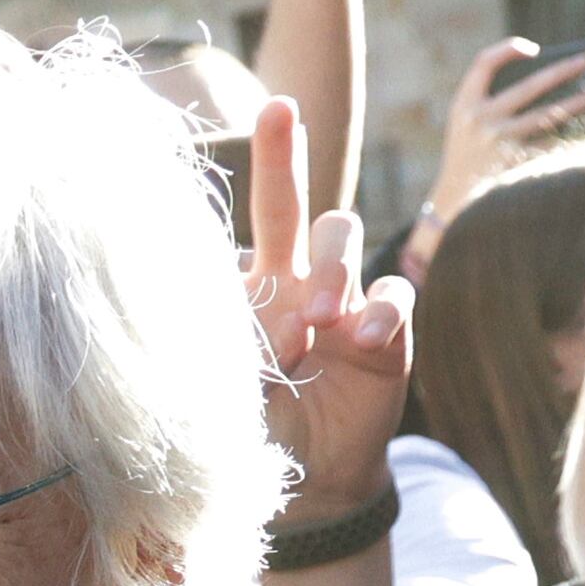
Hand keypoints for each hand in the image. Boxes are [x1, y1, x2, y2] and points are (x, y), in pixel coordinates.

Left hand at [246, 96, 411, 517]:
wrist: (303, 476)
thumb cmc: (250, 428)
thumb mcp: (217, 385)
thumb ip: (210, 342)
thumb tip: (190, 304)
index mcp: (251, 283)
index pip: (252, 217)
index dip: (269, 159)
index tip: (272, 109)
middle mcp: (297, 277)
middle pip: (297, 204)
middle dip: (286, 155)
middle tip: (278, 123)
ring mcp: (344, 299)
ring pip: (342, 237)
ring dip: (330, 267)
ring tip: (315, 318)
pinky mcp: (385, 330)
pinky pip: (394, 296)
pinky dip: (381, 311)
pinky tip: (361, 337)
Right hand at [405, 36, 584, 269]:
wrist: (452, 198)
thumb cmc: (466, 151)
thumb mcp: (463, 120)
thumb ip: (489, 96)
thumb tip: (544, 75)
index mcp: (464, 104)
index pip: (484, 64)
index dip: (508, 50)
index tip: (533, 50)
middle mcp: (480, 120)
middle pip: (529, 86)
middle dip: (562, 71)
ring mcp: (498, 143)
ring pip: (548, 116)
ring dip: (578, 103)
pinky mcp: (514, 164)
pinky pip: (550, 145)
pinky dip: (570, 137)